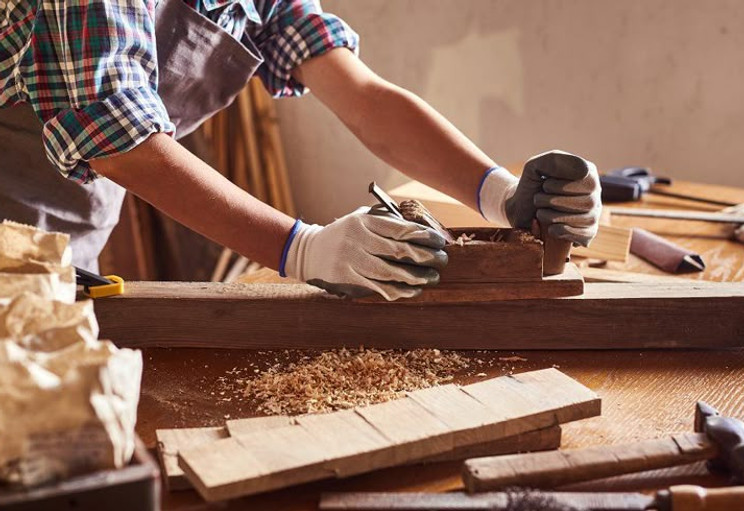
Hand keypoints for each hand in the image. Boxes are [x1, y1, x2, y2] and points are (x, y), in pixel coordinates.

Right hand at [281, 207, 447, 300]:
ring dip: (415, 277)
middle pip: (398, 250)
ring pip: (389, 272)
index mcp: (363, 221)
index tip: (440, 242)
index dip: (424, 236)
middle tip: (442, 261)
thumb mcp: (361, 220)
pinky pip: (378, 287)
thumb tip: (423, 233)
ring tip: (432, 278)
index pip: (400, 228)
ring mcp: (350, 260)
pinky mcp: (346, 278)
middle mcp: (356, 239)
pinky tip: (413, 290)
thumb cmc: (345, 235)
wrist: (309, 252)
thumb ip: (387, 223)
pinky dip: (398, 291)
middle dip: (425, 256)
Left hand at [505, 150, 600, 246]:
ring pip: (586, 219)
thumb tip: (585, 171)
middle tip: (538, 200)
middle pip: (588, 202)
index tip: (545, 184)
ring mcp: (594, 212)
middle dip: (555, 202)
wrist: (519, 207)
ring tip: (540, 212)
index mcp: (588, 173)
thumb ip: (556, 161)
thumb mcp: (536, 166)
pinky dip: (563, 231)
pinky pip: (585, 235)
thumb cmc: (531, 184)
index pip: (587, 181)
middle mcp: (595, 193)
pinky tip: (550, 227)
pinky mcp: (588, 231)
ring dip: (554, 217)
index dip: (561, 186)